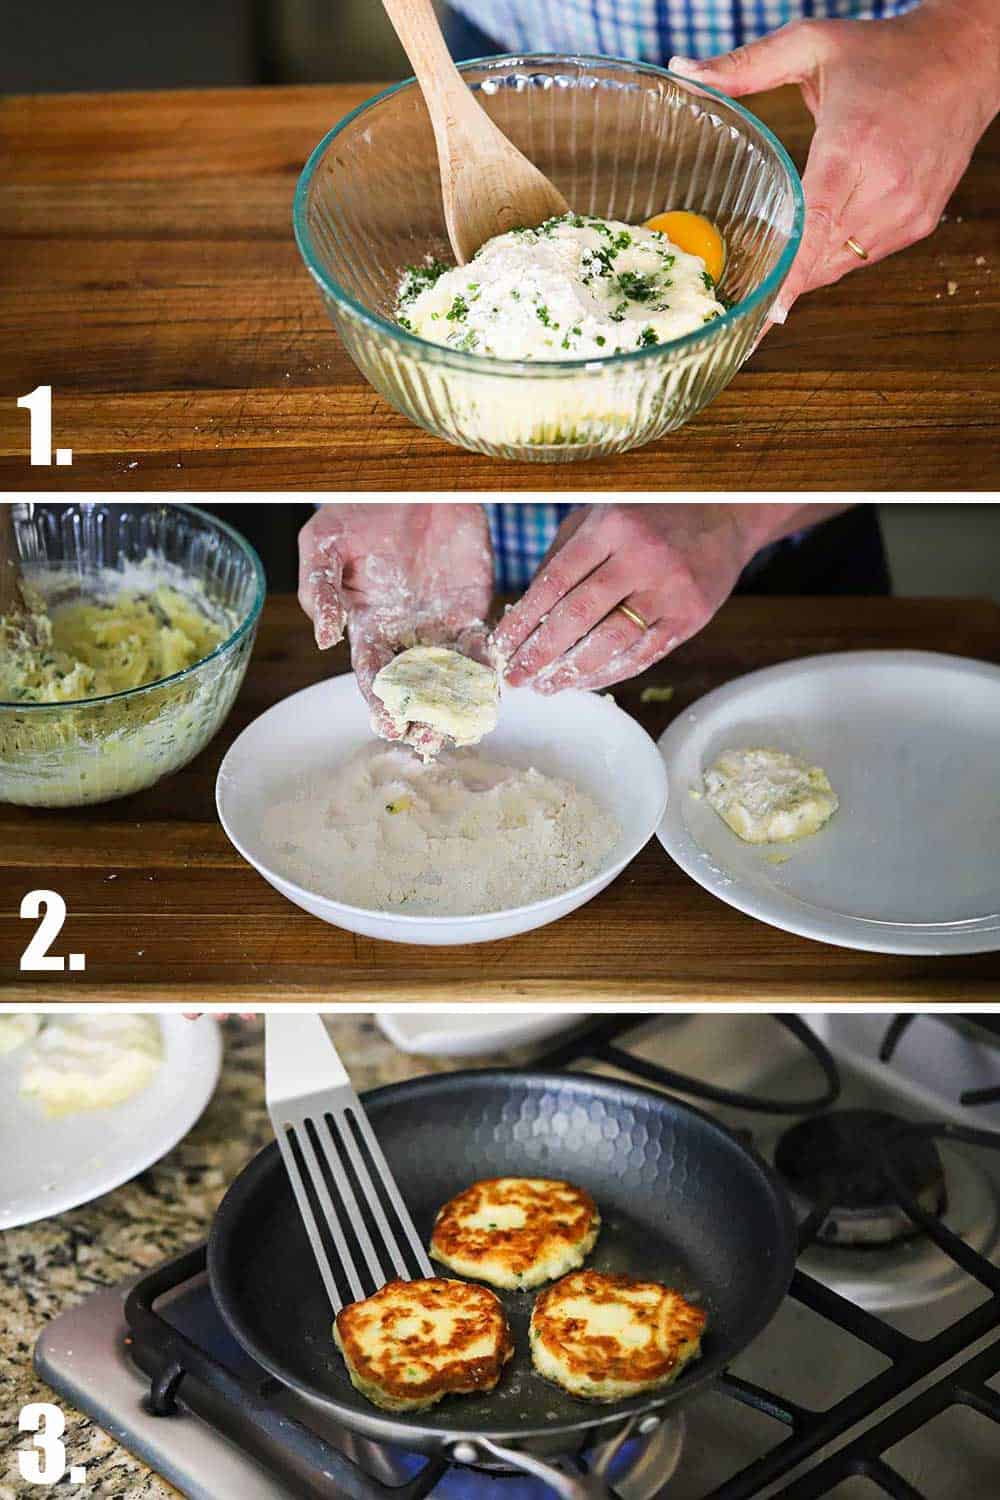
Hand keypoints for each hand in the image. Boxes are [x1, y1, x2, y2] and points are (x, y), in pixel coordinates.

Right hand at [298, 504, 492, 754]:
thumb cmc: (360, 509)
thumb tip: (324, 639)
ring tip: (464, 728)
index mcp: (367, 627)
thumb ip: (319, 590)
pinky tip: (493, 692)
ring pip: (448, 678)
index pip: (372, 674)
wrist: (412, 483)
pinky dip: (487, 673)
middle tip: (431, 740)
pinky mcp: (471, 612)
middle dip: (420, 716)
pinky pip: (481, 650)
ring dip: (455, 706)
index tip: (390, 723)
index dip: (380, 700)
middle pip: (413, 688)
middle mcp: (403, 635)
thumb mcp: (323, 543)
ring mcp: (439, 626)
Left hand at [490, 503, 847, 692]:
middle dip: (540, 653)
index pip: (554, 582)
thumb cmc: (648, 516)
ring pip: (611, 641)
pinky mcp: (691, 615)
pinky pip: (645, 654)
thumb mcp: (600, 516)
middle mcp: (640, 556)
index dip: (522, 620)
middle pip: (578, 616)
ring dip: (574, 670)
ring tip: (547, 686)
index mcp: (610, 527)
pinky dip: (612, 672)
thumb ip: (561, 555)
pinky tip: (586, 682)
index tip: (499, 647)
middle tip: (516, 678)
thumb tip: (523, 612)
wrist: (726, 513)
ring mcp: (670, 588)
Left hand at [671, 0, 999, 326]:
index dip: (789, 278)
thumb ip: (743, 65)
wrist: (966, 60)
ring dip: (809, 263)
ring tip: (784, 248)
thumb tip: (680, 69)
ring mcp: (906, 212)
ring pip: (839, 264)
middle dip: (782, 274)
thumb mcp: (811, 44)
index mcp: (853, 147)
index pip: (815, 227)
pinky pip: (864, 257)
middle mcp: (885, 187)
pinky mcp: (919, 223)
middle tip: (742, 285)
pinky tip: (826, 227)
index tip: (765, 318)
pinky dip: (838, 251)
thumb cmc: (886, 52)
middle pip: (819, 257)